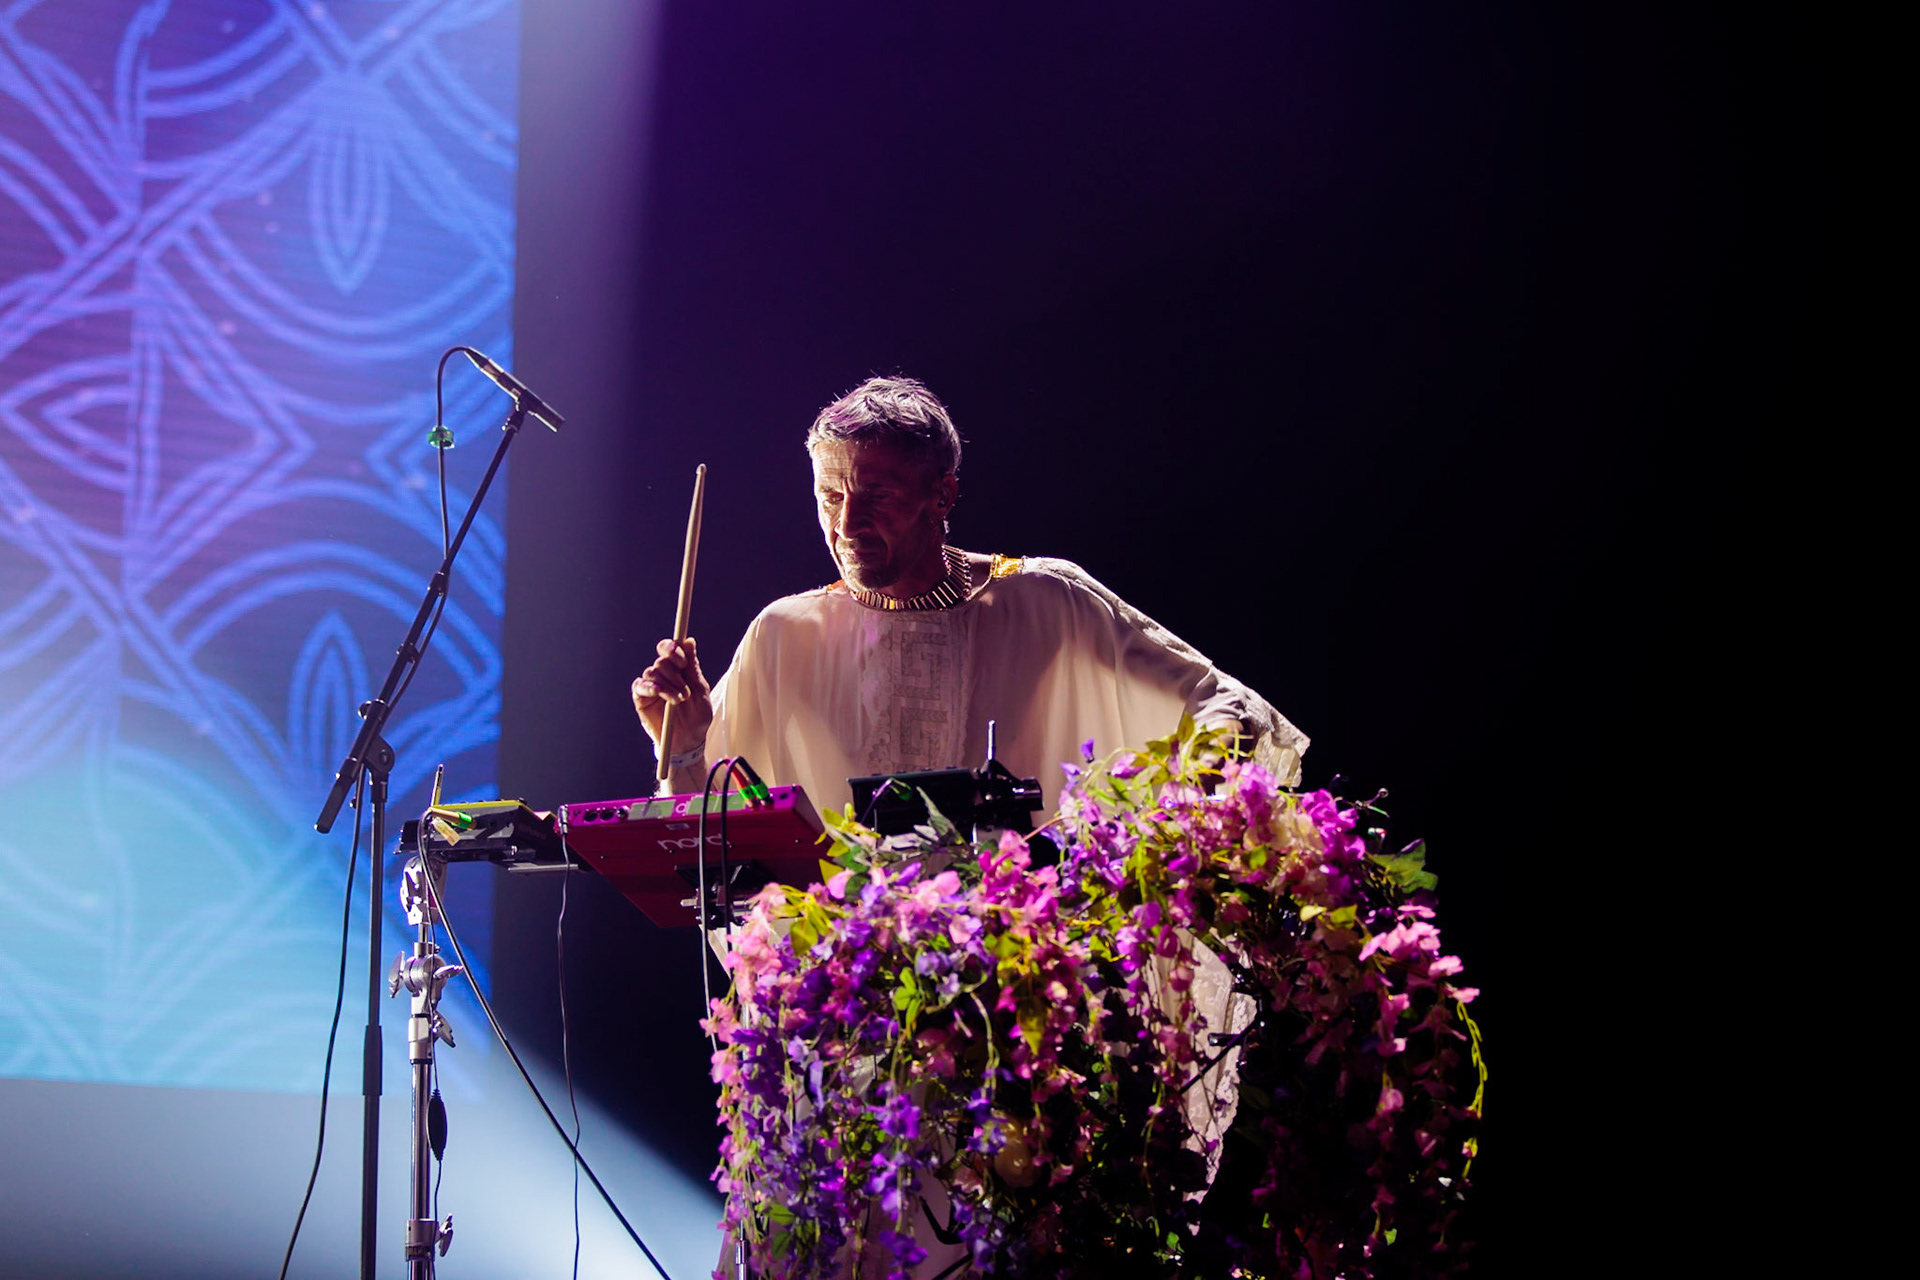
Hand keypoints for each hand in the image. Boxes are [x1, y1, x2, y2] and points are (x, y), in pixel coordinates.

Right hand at [631, 637, 712, 754]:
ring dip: (667, 685)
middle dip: (675, 674)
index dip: (673, 650)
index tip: (682, 662)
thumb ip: (693, 667)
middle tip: (685, 692)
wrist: (688, 741)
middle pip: (661, 661)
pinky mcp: (641, 698)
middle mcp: (664, 675)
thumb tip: (689, 641)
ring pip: (652, 672)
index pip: (670, 649)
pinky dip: (648, 687)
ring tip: (679, 700)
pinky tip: (657, 692)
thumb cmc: (697, 717)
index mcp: (679, 669)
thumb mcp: (700, 691)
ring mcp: (652, 686)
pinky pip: (639, 686)